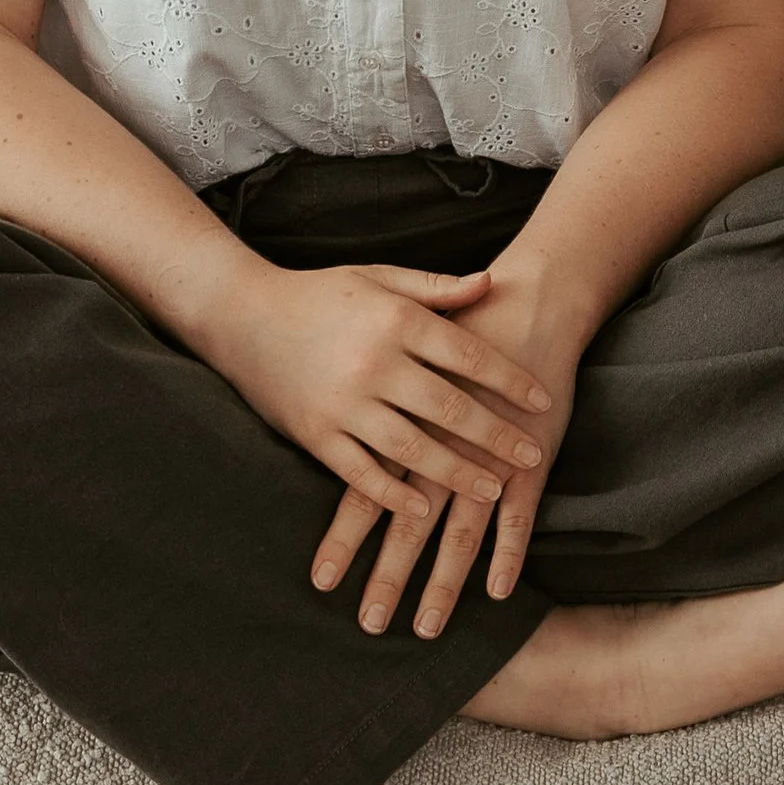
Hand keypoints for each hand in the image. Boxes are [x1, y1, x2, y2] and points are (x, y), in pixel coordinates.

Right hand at [203, 259, 552, 531]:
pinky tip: (422, 506)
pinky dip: (394, 493)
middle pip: (451, 406)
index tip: (542, 401)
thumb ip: (436, 288)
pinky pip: (361, 472)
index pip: (468, 353)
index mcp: (395, 320)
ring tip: (494, 489)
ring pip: (413, 447)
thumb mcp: (378, 278)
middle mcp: (373, 362)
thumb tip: (492, 283)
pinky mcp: (315, 433)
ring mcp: (343, 402)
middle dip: (497, 434)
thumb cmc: (318, 294)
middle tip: (532, 455)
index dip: (510, 379)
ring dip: (458, 472)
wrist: (241, 315)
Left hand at [309, 256, 589, 636]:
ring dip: (443, 584)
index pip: (364, 491)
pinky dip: (509, 555)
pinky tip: (498, 593)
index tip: (321, 583)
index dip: (344, 539)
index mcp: (401, 422)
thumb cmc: (452, 327)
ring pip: (460, 533)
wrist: (525, 302)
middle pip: (407, 524)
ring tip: (426, 629)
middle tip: (368, 626)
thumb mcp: (398, 357)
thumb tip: (328, 428)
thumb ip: (370, 393)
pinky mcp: (530, 459)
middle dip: (388, 578)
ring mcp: (487, 457)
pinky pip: (519, 517)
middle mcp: (439, 446)